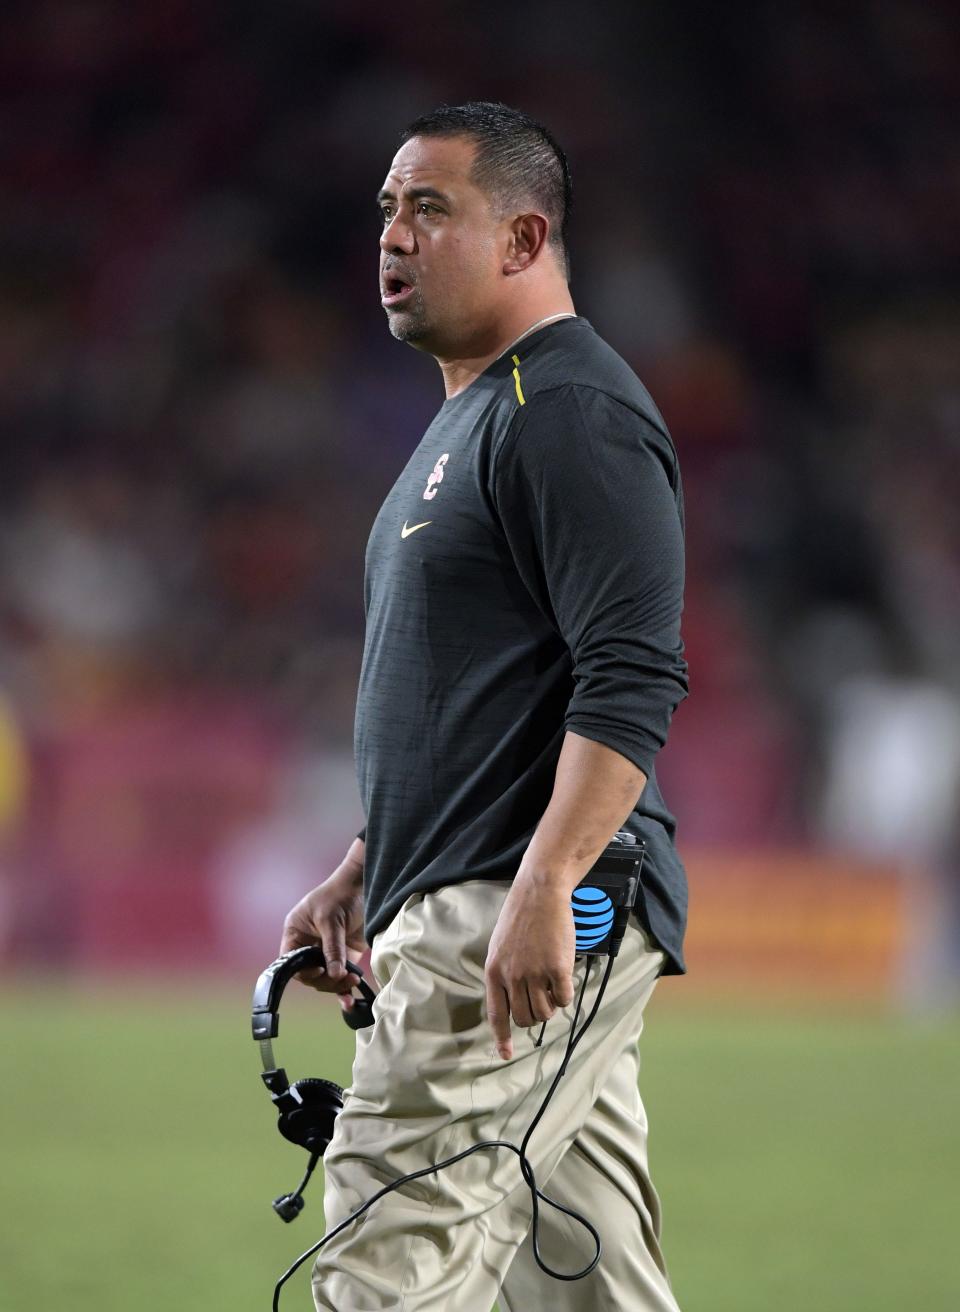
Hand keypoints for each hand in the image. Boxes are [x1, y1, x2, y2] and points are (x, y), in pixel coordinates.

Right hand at [280, 856, 367, 1011]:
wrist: (366, 883)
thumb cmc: (341, 894)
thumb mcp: (332, 920)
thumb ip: (332, 948)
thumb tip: (333, 975)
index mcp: (296, 933)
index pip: (292, 961)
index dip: (304, 971)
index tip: (321, 971)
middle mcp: (308, 944)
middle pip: (310, 974)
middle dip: (326, 980)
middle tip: (342, 978)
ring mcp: (327, 950)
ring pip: (326, 978)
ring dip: (338, 984)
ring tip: (353, 981)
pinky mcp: (345, 954)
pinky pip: (341, 976)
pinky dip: (345, 987)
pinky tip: (349, 999)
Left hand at [484, 875, 575, 1059]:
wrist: (539, 893)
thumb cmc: (520, 918)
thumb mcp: (499, 947)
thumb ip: (503, 974)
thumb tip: (513, 1001)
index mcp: (494, 972)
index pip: (496, 1014)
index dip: (502, 1038)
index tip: (506, 1055)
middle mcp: (512, 976)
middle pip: (524, 1018)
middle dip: (534, 1016)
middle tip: (542, 1000)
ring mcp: (535, 973)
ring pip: (544, 1012)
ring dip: (551, 1006)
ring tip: (552, 987)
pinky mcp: (557, 968)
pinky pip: (564, 999)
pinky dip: (565, 996)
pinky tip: (564, 981)